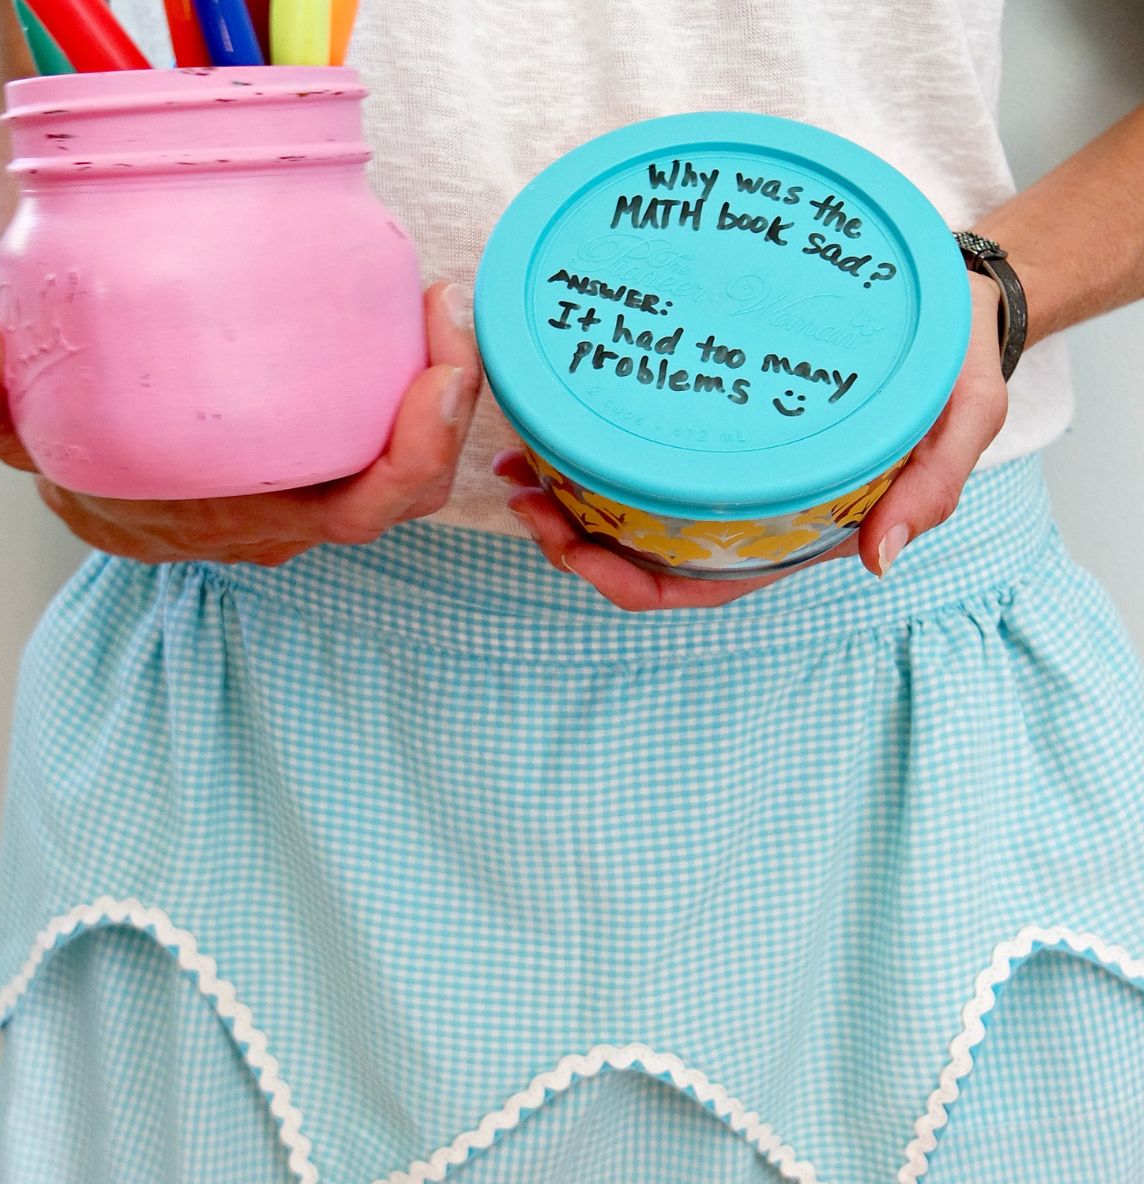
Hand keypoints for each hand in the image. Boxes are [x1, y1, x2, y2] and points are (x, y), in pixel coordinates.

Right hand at [0, 282, 480, 565]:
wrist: (94, 479)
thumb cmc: (82, 454)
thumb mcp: (20, 431)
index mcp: (245, 519)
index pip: (357, 510)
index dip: (415, 453)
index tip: (438, 369)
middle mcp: (295, 515)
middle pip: (410, 487)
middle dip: (452, 406)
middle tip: (448, 307)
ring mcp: (314, 489)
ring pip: (413, 464)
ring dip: (444, 391)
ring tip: (441, 303)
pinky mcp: (323, 453)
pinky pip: (390, 436)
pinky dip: (416, 387)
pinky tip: (412, 318)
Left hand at [496, 274, 1006, 610]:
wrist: (946, 304)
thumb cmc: (950, 367)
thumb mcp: (961, 420)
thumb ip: (930, 488)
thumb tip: (879, 560)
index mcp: (790, 532)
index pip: (694, 585)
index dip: (625, 583)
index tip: (571, 548)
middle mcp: (745, 513)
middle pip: (640, 554)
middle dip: (571, 540)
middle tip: (520, 491)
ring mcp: (723, 473)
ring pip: (627, 507)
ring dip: (565, 495)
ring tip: (517, 458)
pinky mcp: (712, 428)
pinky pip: (639, 451)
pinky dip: (589, 446)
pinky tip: (553, 419)